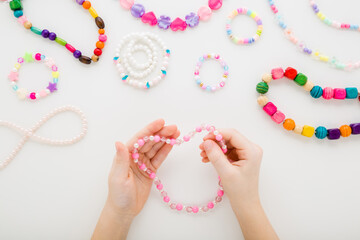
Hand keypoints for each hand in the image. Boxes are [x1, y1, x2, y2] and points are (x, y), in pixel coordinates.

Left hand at [92, 119, 179, 239]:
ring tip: (176, 133)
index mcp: (125, 155)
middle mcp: (134, 156)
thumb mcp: (119, 177)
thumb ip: (121, 159)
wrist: (124, 210)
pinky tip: (172, 144)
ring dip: (165, 140)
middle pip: (149, 141)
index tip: (161, 122)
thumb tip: (119, 142)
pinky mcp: (150, 170)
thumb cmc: (118, 195)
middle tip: (174, 128)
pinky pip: (159, 158)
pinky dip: (166, 150)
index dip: (150, 129)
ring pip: (155, 148)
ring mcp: (143, 163)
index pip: (139, 139)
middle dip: (161, 133)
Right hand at [199, 129, 278, 239]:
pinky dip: (217, 153)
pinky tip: (207, 158)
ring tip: (203, 154)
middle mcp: (251, 149)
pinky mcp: (241, 158)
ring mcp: (246, 153)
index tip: (204, 139)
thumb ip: (216, 155)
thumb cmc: (239, 190)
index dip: (217, 133)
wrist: (245, 204)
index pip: (233, 134)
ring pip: (226, 144)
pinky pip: (227, 151)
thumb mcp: (226, 172)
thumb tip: (207, 142)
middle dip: (214, 142)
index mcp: (252, 150)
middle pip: (229, 138)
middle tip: (201, 147)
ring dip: (214, 148)